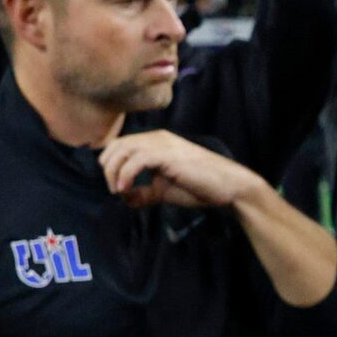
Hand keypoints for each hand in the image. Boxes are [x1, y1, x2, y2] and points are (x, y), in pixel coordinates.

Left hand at [100, 130, 261, 210]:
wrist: (228, 186)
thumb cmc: (198, 187)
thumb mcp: (162, 190)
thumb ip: (142, 192)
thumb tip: (123, 198)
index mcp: (155, 142)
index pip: (120, 145)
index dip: (109, 164)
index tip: (114, 187)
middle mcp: (156, 138)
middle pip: (116, 145)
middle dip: (107, 168)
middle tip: (114, 190)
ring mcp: (162, 144)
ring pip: (122, 149)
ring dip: (114, 172)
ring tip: (119, 191)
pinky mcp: (168, 155)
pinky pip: (136, 160)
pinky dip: (126, 175)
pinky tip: (126, 189)